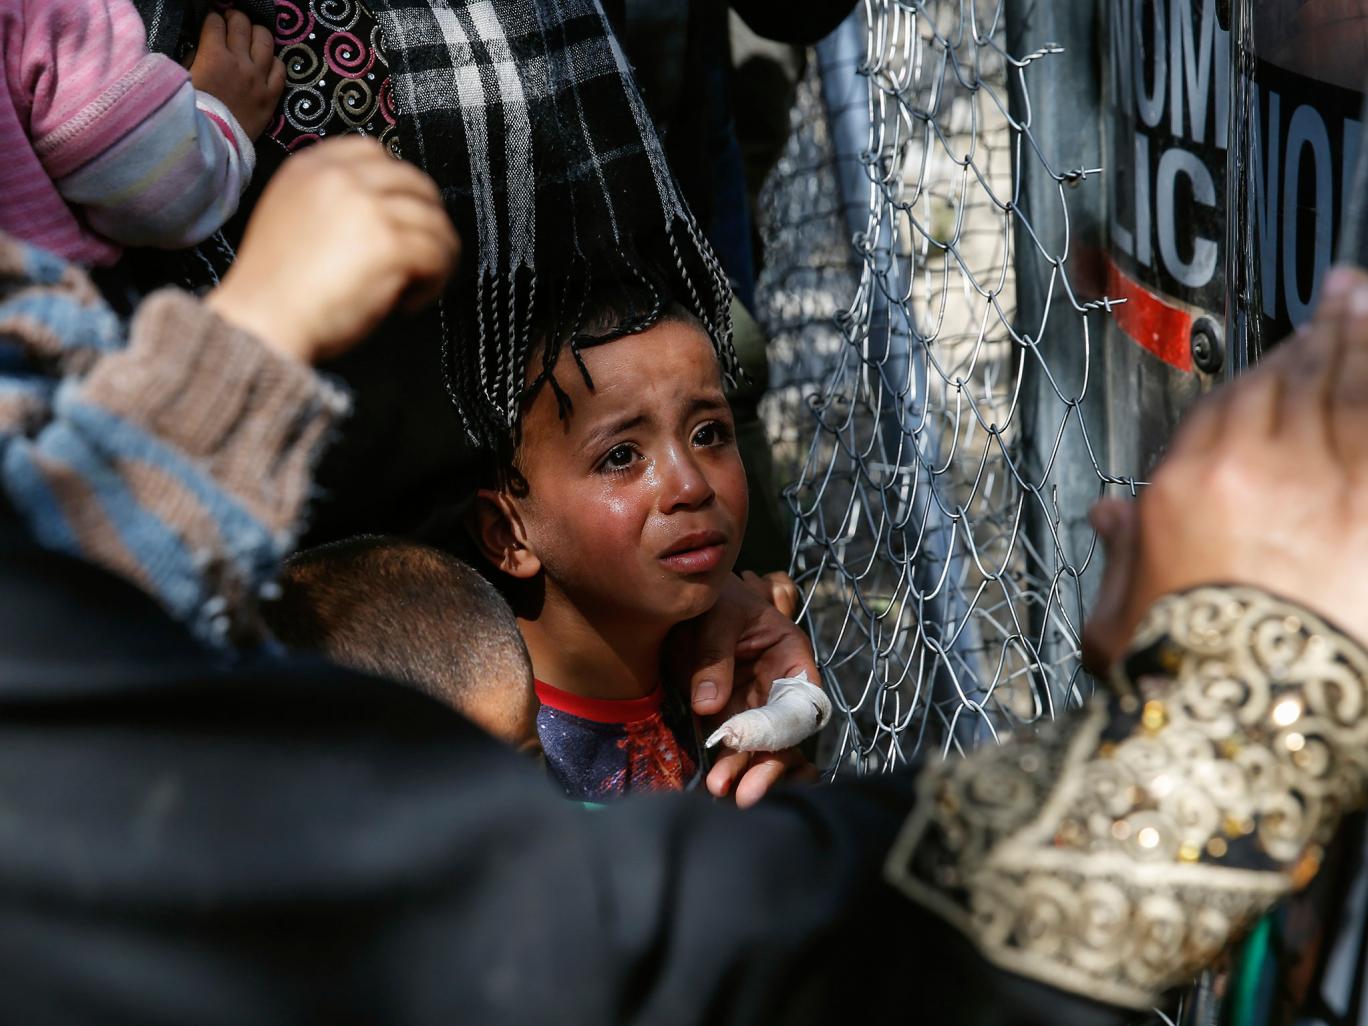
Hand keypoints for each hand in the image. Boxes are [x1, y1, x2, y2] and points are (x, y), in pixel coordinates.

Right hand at [189, 11, 284, 139]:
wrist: (212, 142)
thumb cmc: (192, 111)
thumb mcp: (184, 78)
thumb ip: (194, 59)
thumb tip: (202, 48)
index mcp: (213, 55)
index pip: (215, 23)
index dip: (212, 18)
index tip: (212, 22)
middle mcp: (240, 61)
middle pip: (242, 25)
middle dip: (235, 18)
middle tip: (231, 22)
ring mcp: (259, 78)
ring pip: (265, 41)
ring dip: (257, 33)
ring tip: (252, 35)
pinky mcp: (271, 96)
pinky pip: (281, 70)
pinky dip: (275, 62)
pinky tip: (268, 62)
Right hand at [205, 137, 459, 363]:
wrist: (263, 320)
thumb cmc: (276, 288)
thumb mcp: (291, 217)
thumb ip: (331, 201)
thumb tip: (384, 211)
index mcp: (311, 167)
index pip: (373, 151)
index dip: (397, 184)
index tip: (401, 215)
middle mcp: (342, 178)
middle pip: (414, 182)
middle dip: (426, 219)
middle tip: (421, 253)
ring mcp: (369, 207)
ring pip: (434, 221)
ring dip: (434, 256)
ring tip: (413, 286)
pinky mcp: (390, 243)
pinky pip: (438, 254)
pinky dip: (433, 283)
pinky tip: (406, 303)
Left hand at [674, 574, 821, 807]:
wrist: (683, 594)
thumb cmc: (714, 595)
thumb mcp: (717, 614)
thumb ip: (714, 655)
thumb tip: (708, 705)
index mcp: (790, 657)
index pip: (803, 699)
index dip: (791, 726)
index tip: (770, 748)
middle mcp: (776, 687)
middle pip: (783, 733)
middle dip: (766, 764)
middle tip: (744, 792)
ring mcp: (751, 704)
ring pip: (757, 746)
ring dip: (741, 769)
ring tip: (719, 788)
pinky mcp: (725, 715)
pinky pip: (731, 745)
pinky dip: (723, 764)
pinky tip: (712, 783)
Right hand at [1083, 267, 1367, 671]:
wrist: (1239, 717)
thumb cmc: (1180, 671)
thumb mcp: (1123, 614)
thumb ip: (1124, 555)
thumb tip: (1109, 519)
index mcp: (1191, 486)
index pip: (1234, 404)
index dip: (1271, 362)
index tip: (1289, 338)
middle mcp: (1258, 469)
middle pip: (1298, 382)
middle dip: (1329, 331)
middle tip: (1349, 293)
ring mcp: (1324, 486)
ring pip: (1350, 393)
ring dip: (1365, 344)